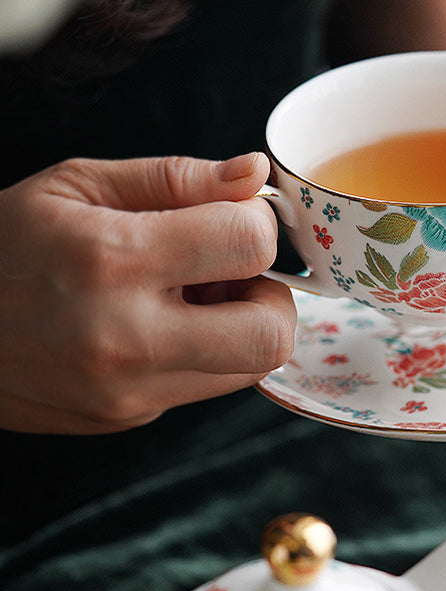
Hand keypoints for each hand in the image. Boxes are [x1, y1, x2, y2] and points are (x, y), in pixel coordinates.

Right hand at [0, 151, 295, 433]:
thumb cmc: (2, 244)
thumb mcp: (77, 185)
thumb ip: (176, 178)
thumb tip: (255, 173)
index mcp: (111, 259)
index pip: (249, 245)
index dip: (260, 224)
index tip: (235, 218)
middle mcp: (127, 338)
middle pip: (272, 334)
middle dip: (273, 295)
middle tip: (234, 271)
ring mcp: (130, 391)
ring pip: (251, 370)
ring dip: (244, 327)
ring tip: (192, 297)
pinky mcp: (130, 417)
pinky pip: (205, 385)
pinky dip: (205, 353)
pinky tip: (159, 325)